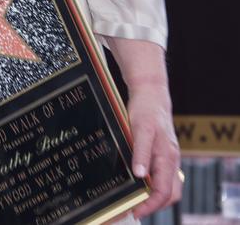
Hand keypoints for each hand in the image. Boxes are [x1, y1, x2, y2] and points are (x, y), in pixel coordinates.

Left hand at [127, 82, 181, 218]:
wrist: (151, 93)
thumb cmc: (146, 109)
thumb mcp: (141, 129)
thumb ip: (141, 152)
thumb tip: (140, 176)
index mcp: (168, 158)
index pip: (164, 192)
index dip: (151, 206)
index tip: (136, 212)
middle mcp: (171, 160)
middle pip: (169, 194)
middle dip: (154, 206)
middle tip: (134, 210)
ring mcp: (168, 157)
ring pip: (167, 185)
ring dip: (154, 196)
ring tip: (135, 200)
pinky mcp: (162, 152)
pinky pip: (162, 175)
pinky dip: (153, 184)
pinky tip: (139, 182)